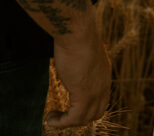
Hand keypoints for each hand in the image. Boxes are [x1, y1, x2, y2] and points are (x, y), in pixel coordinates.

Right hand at [46, 14, 111, 128]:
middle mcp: (103, 84)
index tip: (70, 103)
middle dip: (80, 117)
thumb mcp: (81, 47)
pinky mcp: (84, 96)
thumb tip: (69, 46)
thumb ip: (79, 54)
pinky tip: (50, 118)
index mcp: (103, 73)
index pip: (101, 98)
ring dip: (68, 121)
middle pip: (96, 112)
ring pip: (85, 118)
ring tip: (53, 117)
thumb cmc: (76, 33)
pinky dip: (61, 123)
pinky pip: (73, 119)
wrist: (77, 31)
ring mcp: (95, 92)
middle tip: (63, 114)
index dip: (88, 105)